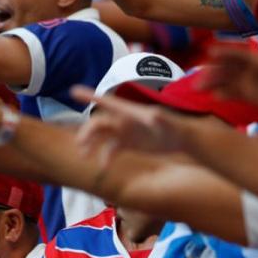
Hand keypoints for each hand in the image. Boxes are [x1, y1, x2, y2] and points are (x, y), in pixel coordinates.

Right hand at [71, 85, 185, 164]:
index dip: (90, 96)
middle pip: (99, 123)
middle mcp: (123, 120)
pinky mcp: (128, 143)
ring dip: (91, 144)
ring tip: (84, 155)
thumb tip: (153, 114)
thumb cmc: (176, 127)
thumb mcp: (168, 122)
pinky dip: (105, 157)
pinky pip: (111, 149)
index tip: (73, 91)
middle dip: (88, 131)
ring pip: (101, 136)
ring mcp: (125, 132)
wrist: (183, 140)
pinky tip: (103, 167)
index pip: (107, 102)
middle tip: (80, 144)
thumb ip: (159, 118)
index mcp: (129, 112)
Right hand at [196, 46, 257, 110]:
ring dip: (212, 83)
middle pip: (225, 69)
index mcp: (255, 59)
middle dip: (211, 71)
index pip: (236, 54)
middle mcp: (247, 69)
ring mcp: (246, 82)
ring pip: (225, 81)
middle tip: (197, 76)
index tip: (210, 52)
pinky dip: (223, 94)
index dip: (223, 53)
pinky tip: (215, 96)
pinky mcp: (247, 94)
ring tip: (198, 87)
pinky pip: (232, 94)